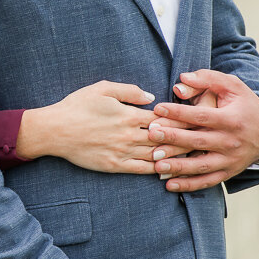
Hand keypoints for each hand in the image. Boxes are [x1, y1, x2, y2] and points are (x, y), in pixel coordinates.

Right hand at [16, 80, 186, 173]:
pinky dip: (158, 170)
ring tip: (194, 155)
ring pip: (157, 155)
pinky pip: (142, 170)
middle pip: (166, 138)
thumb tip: (152, 97)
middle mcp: (129, 135)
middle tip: (203, 138)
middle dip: (186, 137)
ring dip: (176, 155)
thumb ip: (129, 91)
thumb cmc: (77, 106)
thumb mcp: (102, 88)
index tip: (196, 119)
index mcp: (129, 114)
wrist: (55, 130)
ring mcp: (123, 152)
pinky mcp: (115, 166)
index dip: (181, 118)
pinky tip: (170, 169)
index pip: (164, 118)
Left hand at [149, 70, 258, 192]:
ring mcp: (230, 159)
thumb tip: (182, 79)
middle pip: (198, 141)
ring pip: (201, 165)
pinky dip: (189, 185)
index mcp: (231, 119)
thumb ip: (207, 78)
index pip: (201, 116)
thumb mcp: (232, 86)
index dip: (178, 113)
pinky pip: (207, 181)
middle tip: (150, 135)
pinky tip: (170, 185)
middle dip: (173, 138)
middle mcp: (231, 141)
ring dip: (178, 167)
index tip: (158, 109)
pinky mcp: (228, 172)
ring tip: (157, 165)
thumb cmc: (245, 105)